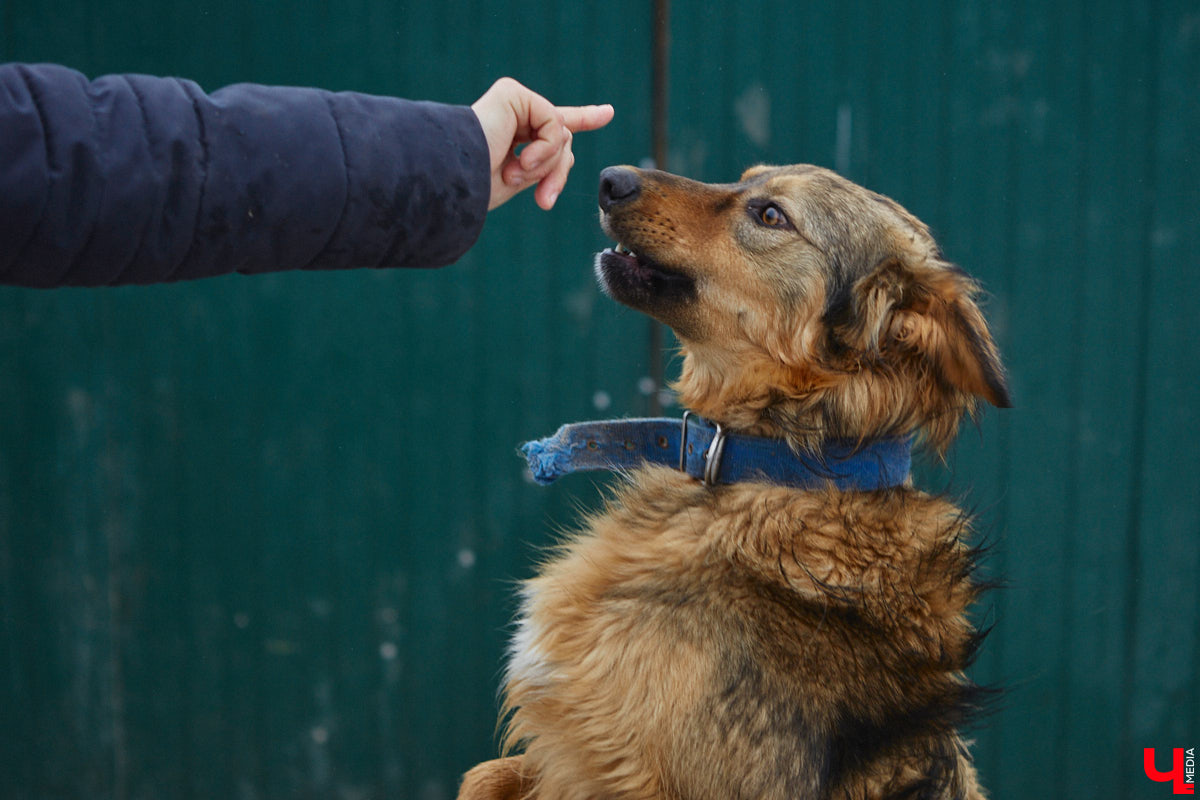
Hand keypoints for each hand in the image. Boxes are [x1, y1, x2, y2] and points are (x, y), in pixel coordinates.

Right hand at [471, 78, 613, 210]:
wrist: (451, 181)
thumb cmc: (475, 189)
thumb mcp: (522, 180)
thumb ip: (549, 162)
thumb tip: (569, 150)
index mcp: (512, 136)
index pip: (552, 126)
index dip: (583, 117)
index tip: (607, 113)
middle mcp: (512, 115)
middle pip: (563, 140)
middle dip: (558, 172)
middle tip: (544, 201)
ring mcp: (512, 102)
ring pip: (562, 135)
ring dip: (547, 165)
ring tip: (515, 176)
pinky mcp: (511, 93)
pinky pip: (554, 123)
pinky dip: (544, 150)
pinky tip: (519, 160)